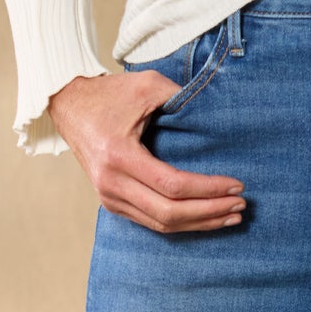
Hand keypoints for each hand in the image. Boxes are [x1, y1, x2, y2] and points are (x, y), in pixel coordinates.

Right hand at [48, 73, 244, 233]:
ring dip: (200, 223)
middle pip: (170, 214)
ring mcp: (110, 198)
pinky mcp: (112, 204)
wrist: (69, 105)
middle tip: (240, 206)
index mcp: (119, 156)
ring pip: (162, 225)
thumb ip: (181, 98)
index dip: (208, 189)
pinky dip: (182, 223)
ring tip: (230, 216)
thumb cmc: (109, 94)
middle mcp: (112, 184)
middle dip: (210, 212)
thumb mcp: (146, 86)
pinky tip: (205, 219)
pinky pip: (152, 222)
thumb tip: (218, 117)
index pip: (173, 185)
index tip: (236, 185)